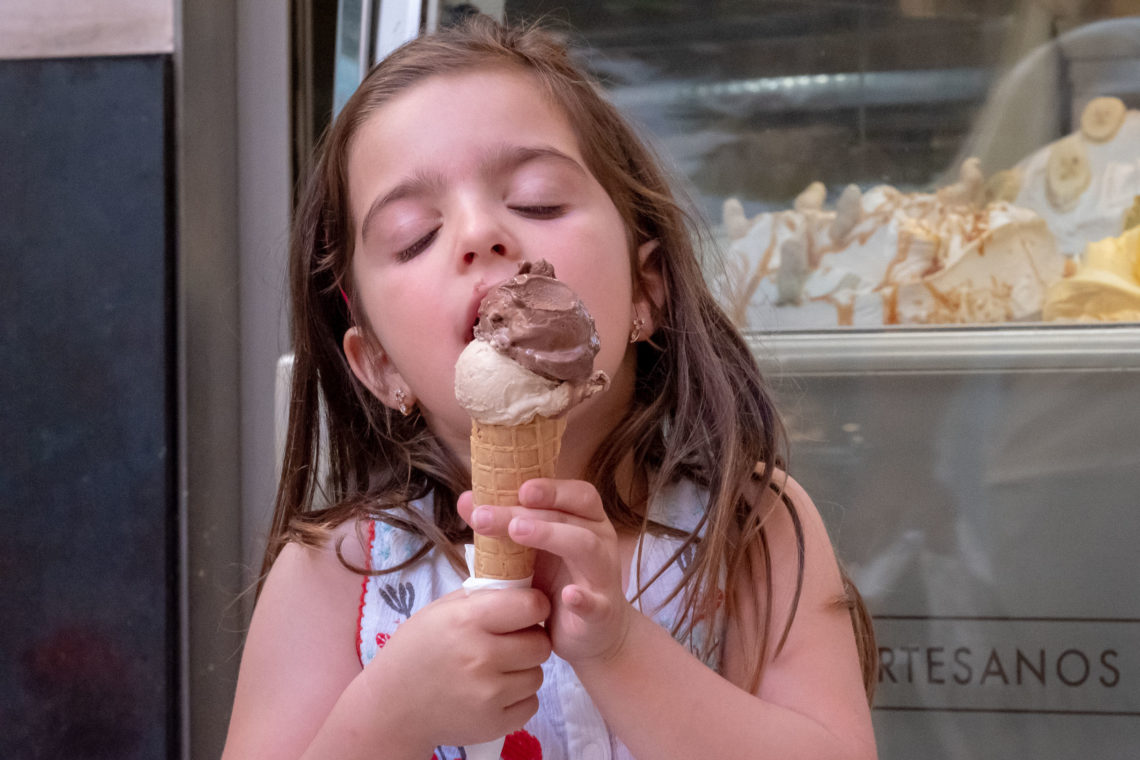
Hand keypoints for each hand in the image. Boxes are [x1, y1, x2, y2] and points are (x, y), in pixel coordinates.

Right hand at [362, 587, 550, 749]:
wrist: (391, 707)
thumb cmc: (416, 650)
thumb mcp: (439, 611)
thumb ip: (481, 597)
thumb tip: (522, 585)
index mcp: (467, 621)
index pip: (530, 606)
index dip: (534, 606)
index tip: (528, 610)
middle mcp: (480, 657)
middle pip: (540, 643)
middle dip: (530, 640)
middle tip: (510, 642)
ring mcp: (488, 694)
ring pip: (537, 675)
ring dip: (524, 671)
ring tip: (497, 669)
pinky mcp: (494, 724)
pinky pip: (531, 704)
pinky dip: (519, 698)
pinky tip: (495, 692)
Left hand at [458, 479, 632, 665]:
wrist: (593, 634)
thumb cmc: (559, 582)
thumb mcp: (531, 551)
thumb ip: (503, 524)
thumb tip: (466, 500)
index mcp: (585, 521)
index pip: (575, 494)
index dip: (551, 488)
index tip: (519, 489)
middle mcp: (600, 541)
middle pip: (569, 517)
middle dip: (529, 512)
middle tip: (489, 516)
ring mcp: (603, 575)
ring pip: (585, 547)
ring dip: (552, 536)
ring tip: (518, 532)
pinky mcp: (601, 612)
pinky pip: (596, 603)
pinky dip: (583, 599)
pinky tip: (569, 596)